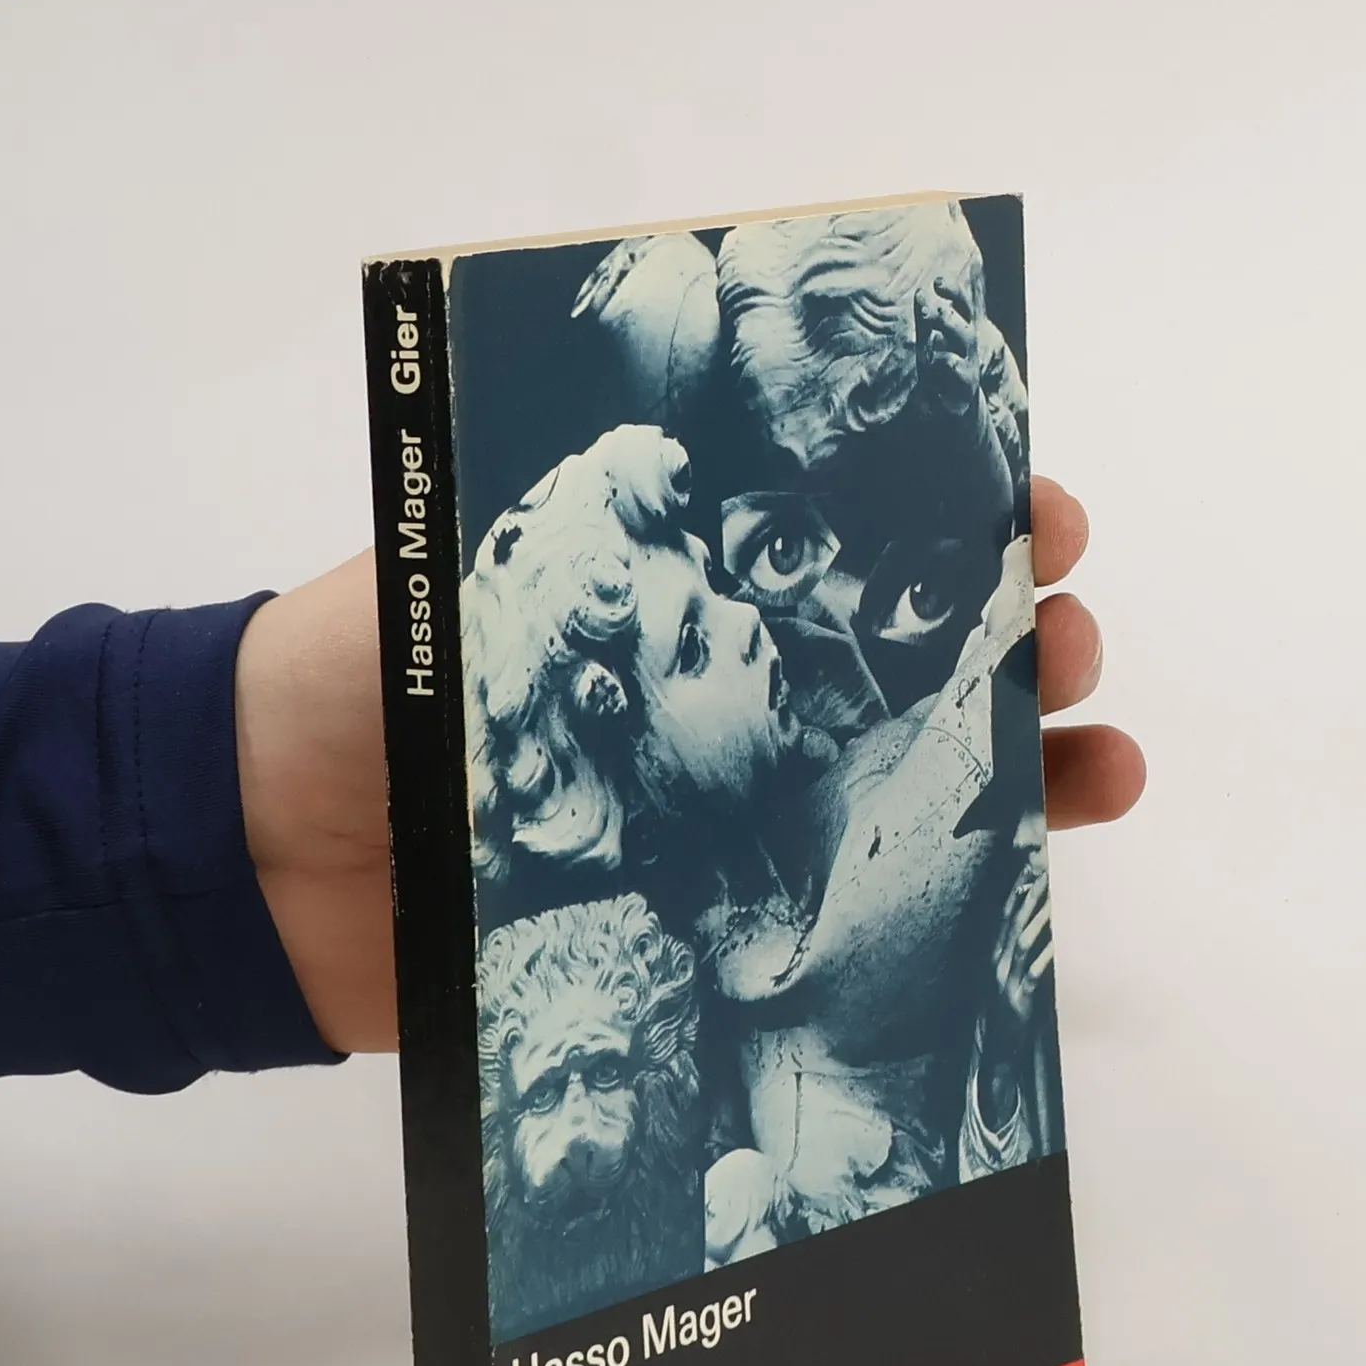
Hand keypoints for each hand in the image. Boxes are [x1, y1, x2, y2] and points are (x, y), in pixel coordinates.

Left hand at [235, 475, 1144, 1055]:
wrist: (269, 865)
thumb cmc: (351, 691)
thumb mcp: (468, 572)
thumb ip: (581, 528)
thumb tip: (700, 456)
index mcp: (681, 582)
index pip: (846, 527)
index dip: (953, 508)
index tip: (1030, 504)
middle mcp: (727, 683)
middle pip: (907, 645)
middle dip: (1012, 622)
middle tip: (1059, 626)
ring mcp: (737, 801)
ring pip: (917, 766)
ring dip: (1032, 745)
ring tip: (1097, 741)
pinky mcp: (723, 909)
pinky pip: (860, 891)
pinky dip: (970, 869)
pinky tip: (1052, 841)